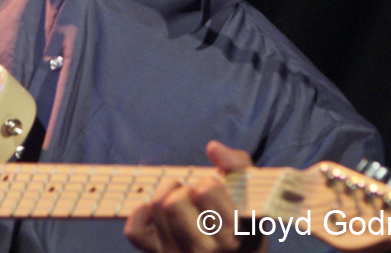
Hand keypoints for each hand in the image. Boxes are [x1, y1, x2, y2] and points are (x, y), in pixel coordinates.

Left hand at [124, 141, 265, 252]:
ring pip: (157, 208)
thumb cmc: (245, 224)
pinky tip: (156, 211)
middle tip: (198, 199)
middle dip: (185, 190)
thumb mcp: (254, 196)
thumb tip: (213, 147)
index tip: (218, 194)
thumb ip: (239, 165)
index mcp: (235, 237)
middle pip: (175, 202)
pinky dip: (140, 214)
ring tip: (183, 204)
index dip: (210, 183)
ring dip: (167, 196)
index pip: (206, 191)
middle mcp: (206, 252)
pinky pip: (135, 231)